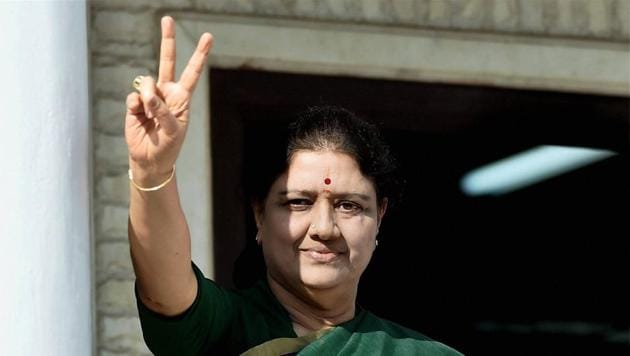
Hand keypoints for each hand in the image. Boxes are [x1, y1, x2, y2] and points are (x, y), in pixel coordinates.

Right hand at [125, 16, 212, 183]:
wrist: (150, 159)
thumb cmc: (168, 146)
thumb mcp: (172, 131)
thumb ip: (163, 111)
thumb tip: (148, 95)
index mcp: (182, 97)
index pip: (192, 72)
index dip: (199, 54)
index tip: (208, 36)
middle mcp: (167, 92)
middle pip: (167, 61)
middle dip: (167, 39)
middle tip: (168, 19)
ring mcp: (150, 96)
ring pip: (146, 81)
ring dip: (148, 95)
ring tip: (149, 112)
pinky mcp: (135, 103)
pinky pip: (133, 96)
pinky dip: (135, 105)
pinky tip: (139, 115)